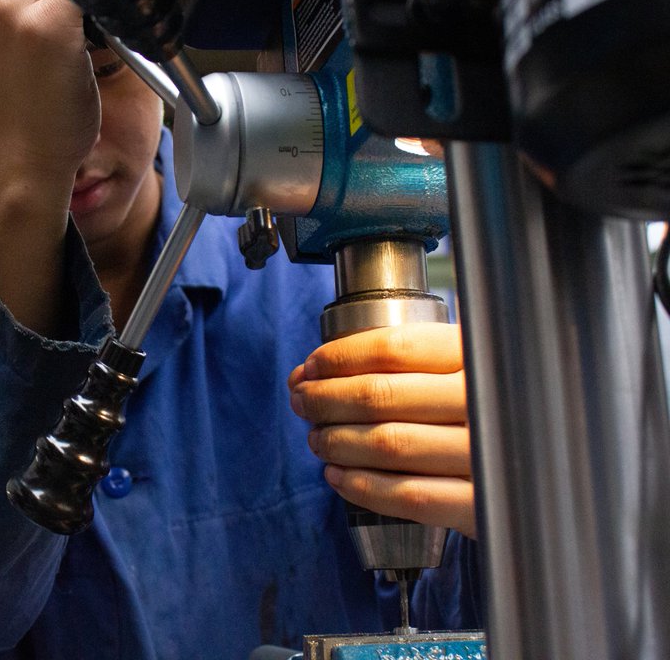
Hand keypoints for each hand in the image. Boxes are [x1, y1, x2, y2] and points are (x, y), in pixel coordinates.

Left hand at [287, 322, 476, 537]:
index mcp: (479, 356)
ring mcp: (486, 455)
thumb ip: (399, 363)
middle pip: (380, 395)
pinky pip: (407, 496)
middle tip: (303, 402)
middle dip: (325, 399)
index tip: (311, 367)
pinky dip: (361, 486)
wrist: (550, 473)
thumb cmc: (488, 410)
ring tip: (318, 439)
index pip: (394, 348)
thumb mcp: (459, 367)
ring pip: (388, 444)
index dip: (340, 358)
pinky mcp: (481, 505)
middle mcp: (485, 401)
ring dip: (337, 441)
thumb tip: (311, 371)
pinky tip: (338, 476)